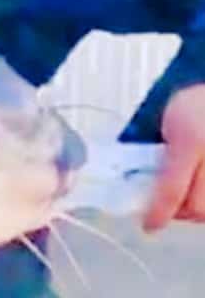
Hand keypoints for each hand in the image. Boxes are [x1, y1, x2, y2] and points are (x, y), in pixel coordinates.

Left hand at [143, 84, 204, 231]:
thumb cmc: (192, 102)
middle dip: (178, 213)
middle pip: (197, 208)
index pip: (171, 190)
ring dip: (196, 210)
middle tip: (164, 208)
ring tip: (184, 198)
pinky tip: (199, 192)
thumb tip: (129, 178)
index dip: (158, 213)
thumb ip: (149, 150)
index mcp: (190, 142)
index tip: (149, 225)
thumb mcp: (161, 120)